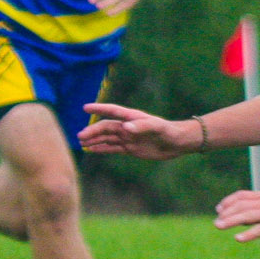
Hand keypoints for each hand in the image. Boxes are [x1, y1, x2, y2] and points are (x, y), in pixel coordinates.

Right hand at [78, 103, 196, 158]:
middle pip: (106, 127)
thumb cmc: (169, 131)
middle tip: (81, 137)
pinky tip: (91, 150)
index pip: (113, 111)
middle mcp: (127, 127)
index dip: (99, 109)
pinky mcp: (130, 148)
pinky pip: (112, 148)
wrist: (178, 143)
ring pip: (107, 138)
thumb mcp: (157, 127)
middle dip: (93, 131)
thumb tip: (125, 128)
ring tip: (81, 143)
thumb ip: (141, 126)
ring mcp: (128, 138)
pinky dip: (101, 148)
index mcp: (132, 118)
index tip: (85, 108)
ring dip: (94, 140)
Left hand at [213, 189, 259, 243]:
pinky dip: (249, 234)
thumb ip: (256, 213)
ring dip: (231, 221)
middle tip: (216, 224)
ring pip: (248, 215)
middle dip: (226, 214)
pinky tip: (238, 239)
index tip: (218, 210)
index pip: (242, 196)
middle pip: (242, 205)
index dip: (228, 202)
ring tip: (218, 226)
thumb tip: (236, 218)